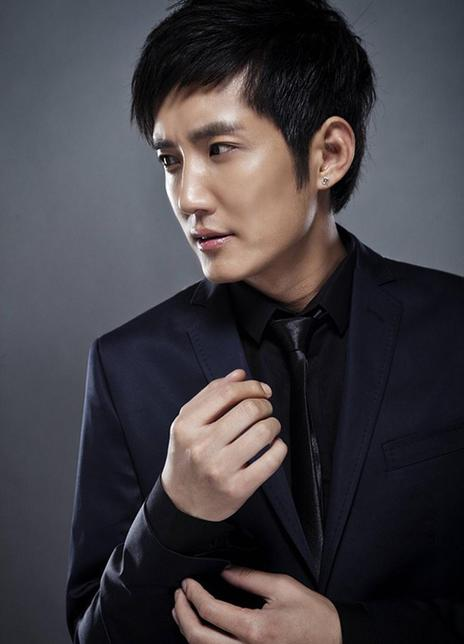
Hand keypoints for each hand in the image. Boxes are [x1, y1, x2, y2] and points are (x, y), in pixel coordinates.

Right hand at [161, 368, 286, 520]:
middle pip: (248, 410)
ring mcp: (220, 469)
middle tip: (266, 410)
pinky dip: (279, 448)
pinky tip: (274, 446)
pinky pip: (271, 460)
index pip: (227, 393)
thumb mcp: (188, 422)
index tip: (262, 390)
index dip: (251, 386)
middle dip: (265, 405)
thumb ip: (212, 395)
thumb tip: (240, 374)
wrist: (183, 503)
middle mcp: (202, 446)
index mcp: (187, 426)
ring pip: (263, 432)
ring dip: (274, 424)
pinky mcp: (237, 488)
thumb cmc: (188, 455)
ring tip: (270, 427)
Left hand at [172, 565, 341, 643]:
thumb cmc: (313, 615)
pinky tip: (200, 631)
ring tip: (182, 611)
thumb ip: (250, 578)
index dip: (193, 594)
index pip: (211, 611)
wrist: (335, 641)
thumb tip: (224, 570)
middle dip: (182, 614)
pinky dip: (204, 643)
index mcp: (256, 629)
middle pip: (199, 638)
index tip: (187, 583)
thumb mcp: (282, 586)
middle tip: (178, 596)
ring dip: (188, 631)